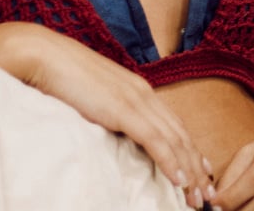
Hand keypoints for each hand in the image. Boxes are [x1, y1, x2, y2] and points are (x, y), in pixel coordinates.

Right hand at [8, 24, 215, 208]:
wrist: (45, 56)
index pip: (173, 124)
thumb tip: (115, 130)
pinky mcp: (123, 109)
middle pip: (179, 135)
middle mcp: (143, 93)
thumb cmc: (63, 77)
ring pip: (173, 140)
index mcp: (138, 89)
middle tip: (208, 196)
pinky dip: (169, 161)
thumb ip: (111, 111)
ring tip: (197, 199)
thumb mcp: (96, 96)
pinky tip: (179, 180)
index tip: (201, 172)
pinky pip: (154, 140)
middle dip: (196, 167)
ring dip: (188, 171)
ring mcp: (135, 100)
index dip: (190, 150)